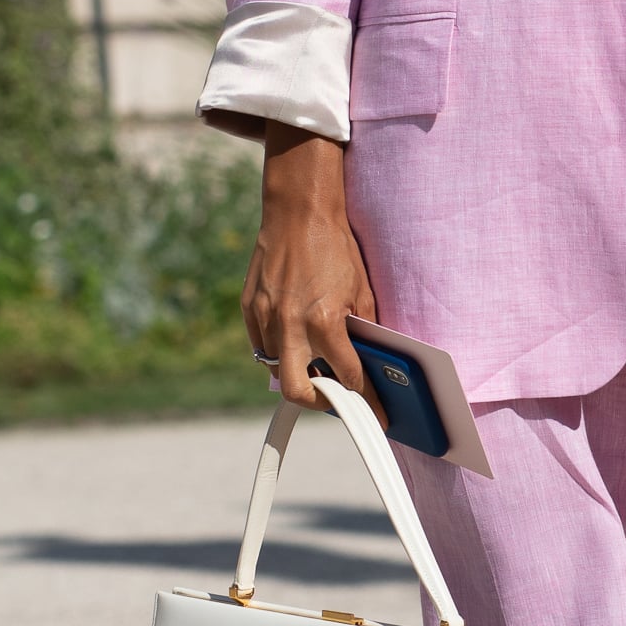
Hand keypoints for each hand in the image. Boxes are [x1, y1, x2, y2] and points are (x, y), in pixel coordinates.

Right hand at [241, 124, 379, 412]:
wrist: (298, 211)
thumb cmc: (335, 247)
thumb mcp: (361, 290)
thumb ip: (361, 330)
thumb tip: (368, 361)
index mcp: (324, 321)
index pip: (347, 376)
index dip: (365, 398)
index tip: (375, 413)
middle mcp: (290, 324)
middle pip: (298, 391)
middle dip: (319, 402)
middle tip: (334, 396)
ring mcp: (265, 317)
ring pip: (275, 369)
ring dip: (296, 373)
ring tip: (314, 365)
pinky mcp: (250, 307)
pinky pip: (260, 346)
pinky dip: (277, 351)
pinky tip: (293, 342)